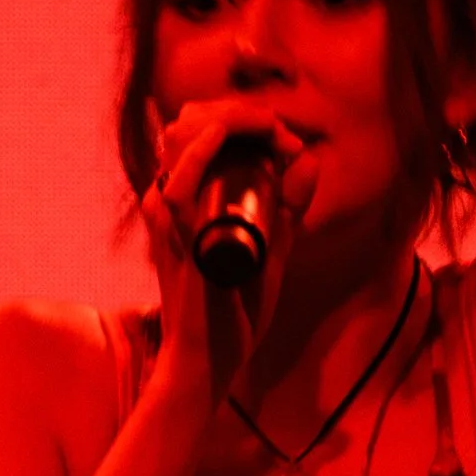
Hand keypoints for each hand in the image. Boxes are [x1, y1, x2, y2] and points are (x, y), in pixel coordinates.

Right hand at [138, 92, 311, 340]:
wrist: (209, 362)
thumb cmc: (233, 312)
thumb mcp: (270, 249)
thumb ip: (288, 209)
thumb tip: (308, 160)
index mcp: (182, 196)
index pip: (200, 129)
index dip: (245, 121)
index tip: (288, 146)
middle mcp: (167, 197)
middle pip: (190, 121)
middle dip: (242, 114)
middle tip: (284, 141)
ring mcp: (168, 215)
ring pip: (183, 136)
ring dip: (231, 121)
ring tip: (270, 134)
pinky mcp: (175, 239)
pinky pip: (177, 184)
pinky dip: (204, 151)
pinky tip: (227, 135)